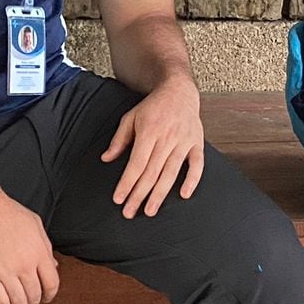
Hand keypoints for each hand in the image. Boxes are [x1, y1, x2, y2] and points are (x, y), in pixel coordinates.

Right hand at [0, 189, 58, 303]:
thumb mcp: (35, 224)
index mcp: (39, 253)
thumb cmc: (7, 212)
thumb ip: (45, 246)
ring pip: (19, 301)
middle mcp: (25, 265)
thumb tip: (52, 264)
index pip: (52, 283)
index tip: (47, 298)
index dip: (50, 294)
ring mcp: (7, 272)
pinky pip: (0, 299)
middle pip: (35, 295)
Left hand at [102, 77, 205, 217]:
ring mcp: (183, 142)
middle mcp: (167, 138)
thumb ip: (119, 139)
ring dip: (160, 193)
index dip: (127, 183)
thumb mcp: (130, 117)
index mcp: (148, 131)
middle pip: (151, 172)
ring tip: (150, 211)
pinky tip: (184, 195)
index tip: (119, 199)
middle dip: (139, 194)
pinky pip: (196, 164)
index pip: (136, 163)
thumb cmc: (153, 107)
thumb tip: (106, 159)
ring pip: (171, 172)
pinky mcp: (196, 143)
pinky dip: (192, 180)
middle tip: (130, 212)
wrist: (179, 91)